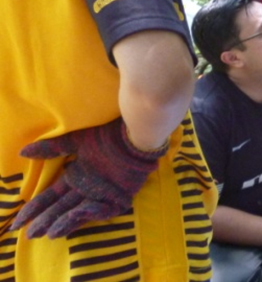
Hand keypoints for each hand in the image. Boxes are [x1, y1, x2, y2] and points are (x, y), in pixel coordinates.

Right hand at [11, 119, 166, 238]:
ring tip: (49, 233)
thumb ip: (52, 148)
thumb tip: (23, 152)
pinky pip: (103, 209)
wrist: (136, 132)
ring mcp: (103, 192)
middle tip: (30, 234)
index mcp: (78, 175)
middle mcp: (88, 187)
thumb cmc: (109, 134)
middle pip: (62, 207)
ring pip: (79, 211)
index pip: (52, 196)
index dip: (36, 208)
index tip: (19, 221)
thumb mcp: (77, 141)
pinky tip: (74, 217)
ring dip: (64, 222)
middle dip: (46, 220)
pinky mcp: (120, 195)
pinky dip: (89, 213)